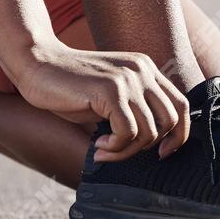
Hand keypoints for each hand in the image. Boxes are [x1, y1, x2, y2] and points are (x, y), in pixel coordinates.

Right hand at [7, 39, 192, 161]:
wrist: (37, 65)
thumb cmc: (70, 87)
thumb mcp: (110, 95)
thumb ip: (133, 109)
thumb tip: (154, 145)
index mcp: (145, 69)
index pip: (182, 105)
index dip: (178, 135)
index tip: (161, 153)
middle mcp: (142, 70)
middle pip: (171, 120)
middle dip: (148, 147)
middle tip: (120, 151)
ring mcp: (127, 78)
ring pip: (149, 131)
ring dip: (125, 151)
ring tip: (103, 148)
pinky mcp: (110, 90)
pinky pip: (128, 132)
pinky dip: (114, 147)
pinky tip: (97, 144)